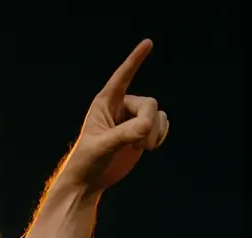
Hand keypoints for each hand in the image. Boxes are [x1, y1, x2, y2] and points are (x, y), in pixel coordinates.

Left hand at [62, 39, 168, 190]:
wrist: (90, 179)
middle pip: (149, 103)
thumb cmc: (88, 161)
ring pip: (158, 114)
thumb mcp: (102, 147)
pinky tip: (146, 147)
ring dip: (153, 134)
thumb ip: (123, 134)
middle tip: (135, 143)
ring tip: (136, 147)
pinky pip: (164, 124)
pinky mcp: (143, 130)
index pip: (122, 77)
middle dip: (146, 124)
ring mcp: (133, 117)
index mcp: (104, 103)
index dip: (135, 60)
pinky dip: (160, 136)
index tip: (148, 43)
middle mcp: (120, 106)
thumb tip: (146, 126)